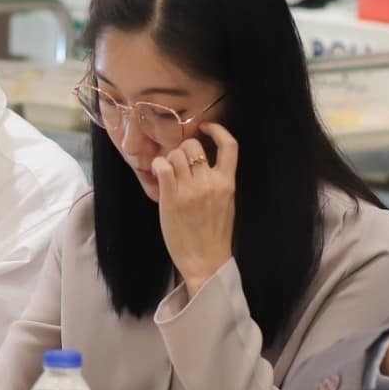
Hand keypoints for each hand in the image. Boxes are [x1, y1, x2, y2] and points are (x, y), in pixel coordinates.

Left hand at [154, 123, 237, 290]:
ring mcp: (190, 190)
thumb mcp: (226, 204)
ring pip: (175, 154)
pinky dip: (158, 166)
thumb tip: (204, 163)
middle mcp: (210, 183)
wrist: (205, 261)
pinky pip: (162, 167)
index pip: (230, 145)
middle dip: (184, 149)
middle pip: (194, 146)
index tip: (206, 128)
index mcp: (227, 183)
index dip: (217, 130)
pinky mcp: (171, 198)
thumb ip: (219, 182)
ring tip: (168, 172)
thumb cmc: (214, 235)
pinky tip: (158, 174)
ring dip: (169, 159)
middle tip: (179, 162)